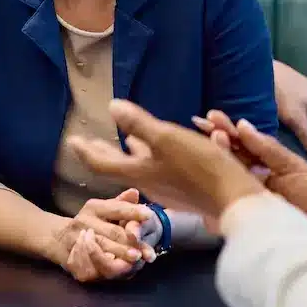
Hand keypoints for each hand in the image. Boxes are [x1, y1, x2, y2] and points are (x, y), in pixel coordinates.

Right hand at [51, 189, 155, 282]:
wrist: (57, 238)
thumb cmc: (90, 221)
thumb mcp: (103, 208)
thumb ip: (121, 203)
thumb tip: (135, 193)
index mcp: (93, 207)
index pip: (116, 208)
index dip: (132, 211)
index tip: (149, 214)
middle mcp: (83, 221)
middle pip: (112, 232)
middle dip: (130, 241)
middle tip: (145, 246)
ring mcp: (76, 241)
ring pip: (103, 250)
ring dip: (121, 255)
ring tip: (136, 258)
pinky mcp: (73, 259)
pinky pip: (92, 266)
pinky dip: (107, 267)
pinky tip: (122, 269)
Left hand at [69, 102, 260, 222]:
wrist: (234, 199)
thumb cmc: (200, 167)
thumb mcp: (167, 139)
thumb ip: (139, 124)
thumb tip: (111, 108)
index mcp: (139, 172)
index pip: (102, 164)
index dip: (86, 151)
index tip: (72, 140)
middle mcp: (148, 184)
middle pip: (118, 168)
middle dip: (102, 153)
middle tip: (87, 143)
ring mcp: (166, 189)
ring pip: (137, 169)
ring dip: (126, 154)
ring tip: (121, 142)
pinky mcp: (182, 189)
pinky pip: (155, 170)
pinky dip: (147, 158)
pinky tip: (156, 151)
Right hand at [193, 112, 306, 233]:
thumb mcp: (292, 166)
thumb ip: (268, 148)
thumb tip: (242, 125)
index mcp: (261, 166)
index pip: (239, 145)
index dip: (226, 130)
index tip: (212, 115)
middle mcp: (248, 180)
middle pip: (227, 157)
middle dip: (215, 138)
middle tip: (203, 122)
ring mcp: (243, 198)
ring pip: (224, 174)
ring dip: (217, 154)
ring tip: (215, 137)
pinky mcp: (241, 216)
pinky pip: (224, 200)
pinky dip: (218, 186)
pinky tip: (214, 170)